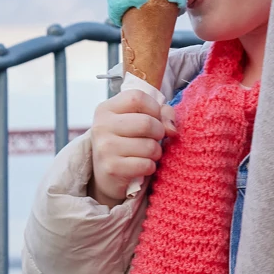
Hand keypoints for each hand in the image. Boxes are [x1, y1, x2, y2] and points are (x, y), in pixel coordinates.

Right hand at [88, 89, 175, 206]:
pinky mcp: (111, 168)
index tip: (153, 118)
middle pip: (146, 123)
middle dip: (159, 132)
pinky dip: (150, 167)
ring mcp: (104, 148)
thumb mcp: (139, 120)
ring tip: (148, 154)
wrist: (107, 175)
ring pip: (149, 146)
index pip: (137, 98)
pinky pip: (146, 165)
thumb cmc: (128, 142)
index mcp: (106, 109)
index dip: (154, 108)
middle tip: (154, 139)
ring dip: (156, 152)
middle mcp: (101, 126)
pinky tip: (142, 166)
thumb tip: (172, 129)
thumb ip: (162, 114)